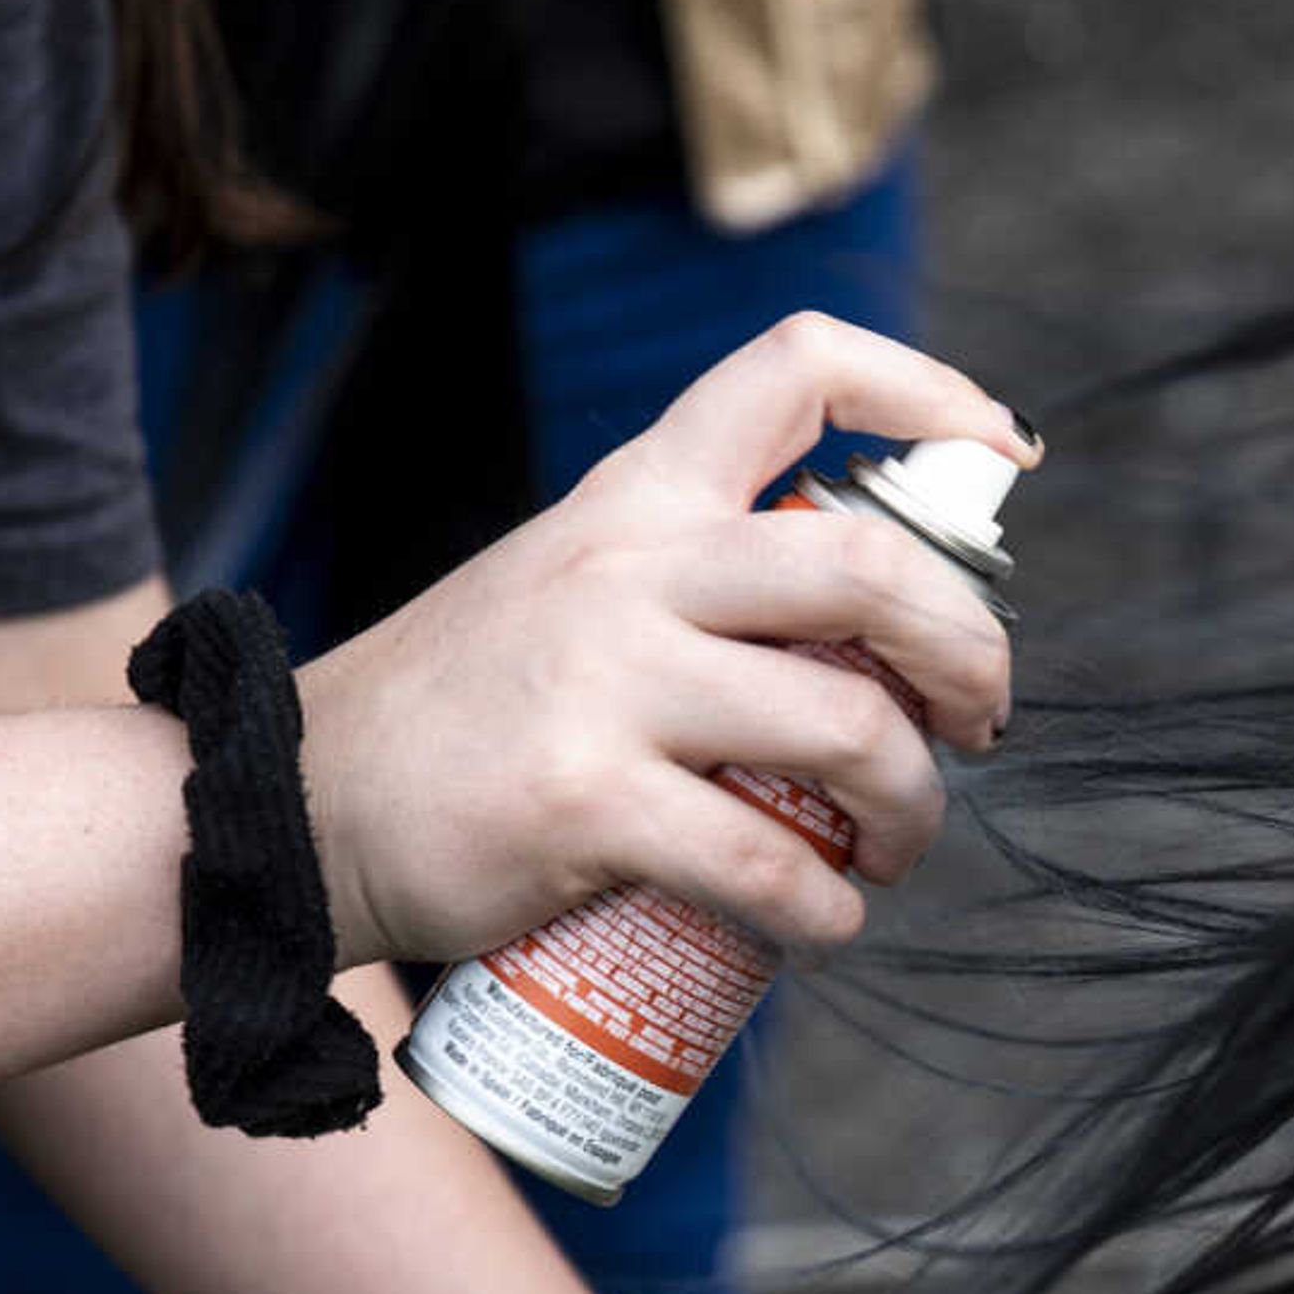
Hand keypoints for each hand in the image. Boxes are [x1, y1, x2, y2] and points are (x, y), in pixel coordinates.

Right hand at [298, 312, 1025, 967]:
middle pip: (870, 564)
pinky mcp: (583, 801)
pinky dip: (823, 911)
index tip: (1000, 462)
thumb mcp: (570, 588)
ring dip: (913, 806)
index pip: (798, 366)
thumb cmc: (463, 715)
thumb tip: (873, 639)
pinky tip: (824, 928)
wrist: (293, 802)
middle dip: (969, 649)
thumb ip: (692, 582)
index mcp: (637, 494)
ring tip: (898, 846)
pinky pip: (764, 862)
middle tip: (982, 719)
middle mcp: (630, 565)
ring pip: (844, 726)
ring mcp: (606, 681)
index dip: (927, 391)